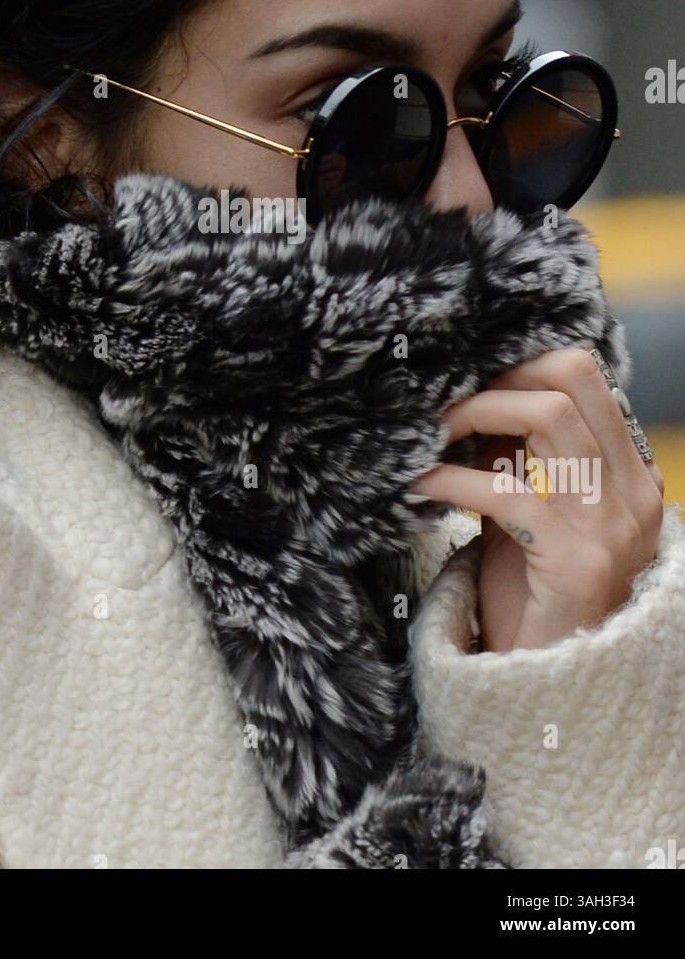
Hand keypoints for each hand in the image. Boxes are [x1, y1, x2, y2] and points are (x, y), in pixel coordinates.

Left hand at [412, 347, 664, 651]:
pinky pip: (507, 489)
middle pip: (574, 377)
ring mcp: (612, 526)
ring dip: (476, 412)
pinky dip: (452, 478)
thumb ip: (514, 459)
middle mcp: (633, 493)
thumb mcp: (526, 516)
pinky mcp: (576, 561)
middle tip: (449, 401)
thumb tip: (475, 402)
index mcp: (629, 476)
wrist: (548, 689)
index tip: (472, 382)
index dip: (523, 365)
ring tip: (431, 434)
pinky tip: (421, 487)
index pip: (588, 377)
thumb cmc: (534, 601)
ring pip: (548, 415)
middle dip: (501, 375)